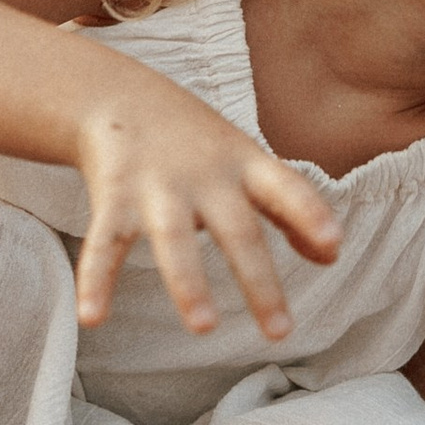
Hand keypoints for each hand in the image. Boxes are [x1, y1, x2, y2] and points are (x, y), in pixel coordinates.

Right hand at [71, 81, 341, 339]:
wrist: (116, 92)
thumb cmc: (196, 141)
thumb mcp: (247, 162)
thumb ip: (290, 207)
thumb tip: (332, 256)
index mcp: (244, 165)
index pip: (286, 187)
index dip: (310, 213)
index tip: (333, 243)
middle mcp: (204, 176)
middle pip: (237, 229)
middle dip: (259, 280)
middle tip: (280, 332)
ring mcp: (157, 186)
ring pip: (174, 238)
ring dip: (189, 282)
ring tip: (204, 326)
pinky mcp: (114, 196)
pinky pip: (104, 243)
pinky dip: (95, 280)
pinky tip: (92, 319)